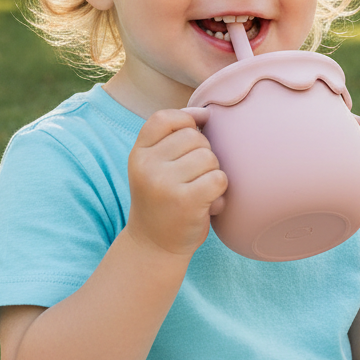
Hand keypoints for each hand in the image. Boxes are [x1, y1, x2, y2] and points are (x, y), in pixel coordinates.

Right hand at [125, 109, 227, 258]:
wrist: (154, 247)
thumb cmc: (163, 201)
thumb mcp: (154, 167)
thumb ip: (171, 140)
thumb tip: (205, 112)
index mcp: (138, 154)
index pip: (164, 118)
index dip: (186, 119)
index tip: (197, 132)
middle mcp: (147, 166)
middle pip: (194, 137)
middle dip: (204, 154)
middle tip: (195, 178)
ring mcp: (164, 183)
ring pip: (209, 157)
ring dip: (213, 173)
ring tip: (201, 192)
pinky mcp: (185, 200)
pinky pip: (218, 178)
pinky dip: (221, 190)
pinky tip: (210, 203)